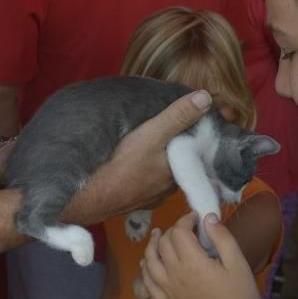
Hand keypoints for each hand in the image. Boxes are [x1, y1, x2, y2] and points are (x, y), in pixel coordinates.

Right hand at [63, 91, 211, 224]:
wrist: (91, 196)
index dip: (194, 134)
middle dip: (178, 146)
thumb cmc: (122, 164)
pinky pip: (148, 183)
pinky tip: (137, 164)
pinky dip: (146, 172)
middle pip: (181, 162)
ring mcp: (153, 196)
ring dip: (161, 160)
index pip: (197, 150)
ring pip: (164, 173)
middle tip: (169, 128)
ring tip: (153, 143)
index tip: (191, 119)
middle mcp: (171, 188)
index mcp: (181, 171)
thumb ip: (178, 116)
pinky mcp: (137, 200)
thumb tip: (206, 98)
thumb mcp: (152, 133)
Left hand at [141, 212, 269, 298]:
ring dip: (152, 245)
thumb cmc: (241, 298)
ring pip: (149, 261)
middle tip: (186, 228)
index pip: (178, 232)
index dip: (185, 220)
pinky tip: (147, 263)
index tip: (196, 218)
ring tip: (157, 235)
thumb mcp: (238, 263)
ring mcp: (168, 290)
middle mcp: (174, 274)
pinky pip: (148, 283)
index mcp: (192, 262)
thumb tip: (208, 218)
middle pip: (163, 243)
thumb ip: (222, 237)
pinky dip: (145, 269)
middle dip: (172, 230)